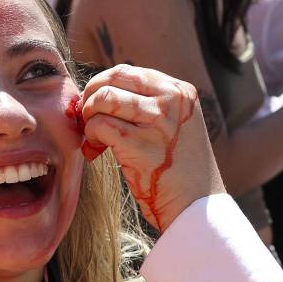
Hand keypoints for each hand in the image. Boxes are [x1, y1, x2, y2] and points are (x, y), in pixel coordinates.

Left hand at [79, 65, 225, 230]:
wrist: (196, 208)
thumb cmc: (179, 171)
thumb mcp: (175, 125)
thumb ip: (149, 105)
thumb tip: (100, 93)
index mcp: (181, 92)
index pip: (129, 72)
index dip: (104, 86)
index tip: (96, 107)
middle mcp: (172, 101)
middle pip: (114, 78)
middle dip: (91, 96)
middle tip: (86, 119)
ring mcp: (158, 121)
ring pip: (104, 98)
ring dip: (88, 116)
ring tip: (93, 137)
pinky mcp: (140, 145)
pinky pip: (100, 125)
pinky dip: (90, 136)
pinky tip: (96, 151)